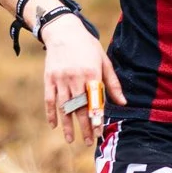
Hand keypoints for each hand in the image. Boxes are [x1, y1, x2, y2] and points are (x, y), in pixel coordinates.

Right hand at [40, 14, 123, 143]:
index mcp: (91, 74)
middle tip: (89, 142)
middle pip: (79, 108)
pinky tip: (54, 126)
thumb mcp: (104, 61)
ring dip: (68, 125)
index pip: (94, 102)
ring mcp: (60, 79)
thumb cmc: (87, 46)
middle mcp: (75, 78)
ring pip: (64, 107)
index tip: (99, 133)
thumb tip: (123, 103)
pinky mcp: (48, 78)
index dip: (96, 119)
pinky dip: (51, 113)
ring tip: (71, 140)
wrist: (63, 31)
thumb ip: (112, 83)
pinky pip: (49, 100)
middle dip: (84, 127)